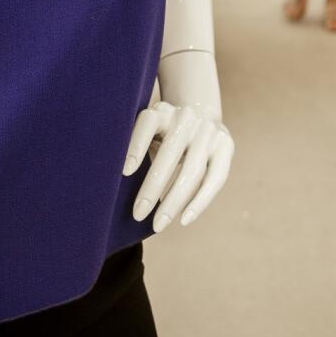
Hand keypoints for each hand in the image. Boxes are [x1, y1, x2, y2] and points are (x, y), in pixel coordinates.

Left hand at [124, 100, 232, 232]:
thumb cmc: (162, 135)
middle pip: (170, 154)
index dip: (136, 146)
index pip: (148, 124)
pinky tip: (184, 220)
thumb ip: (134, 149)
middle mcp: (187, 117)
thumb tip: (109, 184)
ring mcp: (208, 131)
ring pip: (192, 171)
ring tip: (158, 225)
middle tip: (137, 214)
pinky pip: (214, 179)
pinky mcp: (225, 146)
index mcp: (162, 111)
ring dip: (174, 202)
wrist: (201, 116)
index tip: (125, 172)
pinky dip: (200, 202)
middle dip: (152, 188)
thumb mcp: (148, 133)